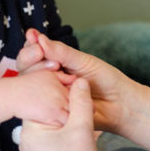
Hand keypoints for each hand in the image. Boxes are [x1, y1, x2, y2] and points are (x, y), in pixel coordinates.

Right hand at [17, 30, 135, 132]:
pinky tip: (51, 87)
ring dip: (36, 74)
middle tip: (38, 52)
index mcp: (57, 65)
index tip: (31, 36)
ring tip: (53, 67)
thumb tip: (40, 39)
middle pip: (27, 69)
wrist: (122, 105)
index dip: (31, 46)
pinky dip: (44, 94)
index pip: (36, 54)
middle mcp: (51, 80)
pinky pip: (41, 105)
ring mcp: (51, 97)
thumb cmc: (107, 80)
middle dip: (29, 58)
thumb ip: (62, 53)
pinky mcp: (53, 114)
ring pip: (31, 86)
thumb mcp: (84, 62)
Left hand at [20, 78, 102, 150]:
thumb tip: (80, 81)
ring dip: (68, 117)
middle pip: (46, 111)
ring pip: (52, 123)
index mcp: (30, 130)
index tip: (76, 86)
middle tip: (84, 101)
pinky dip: (67, 129)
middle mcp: (27, 139)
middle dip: (65, 104)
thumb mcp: (82, 129)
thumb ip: (81, 102)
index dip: (59, 90)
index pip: (40, 100)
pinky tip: (81, 130)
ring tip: (85, 114)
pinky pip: (54, 135)